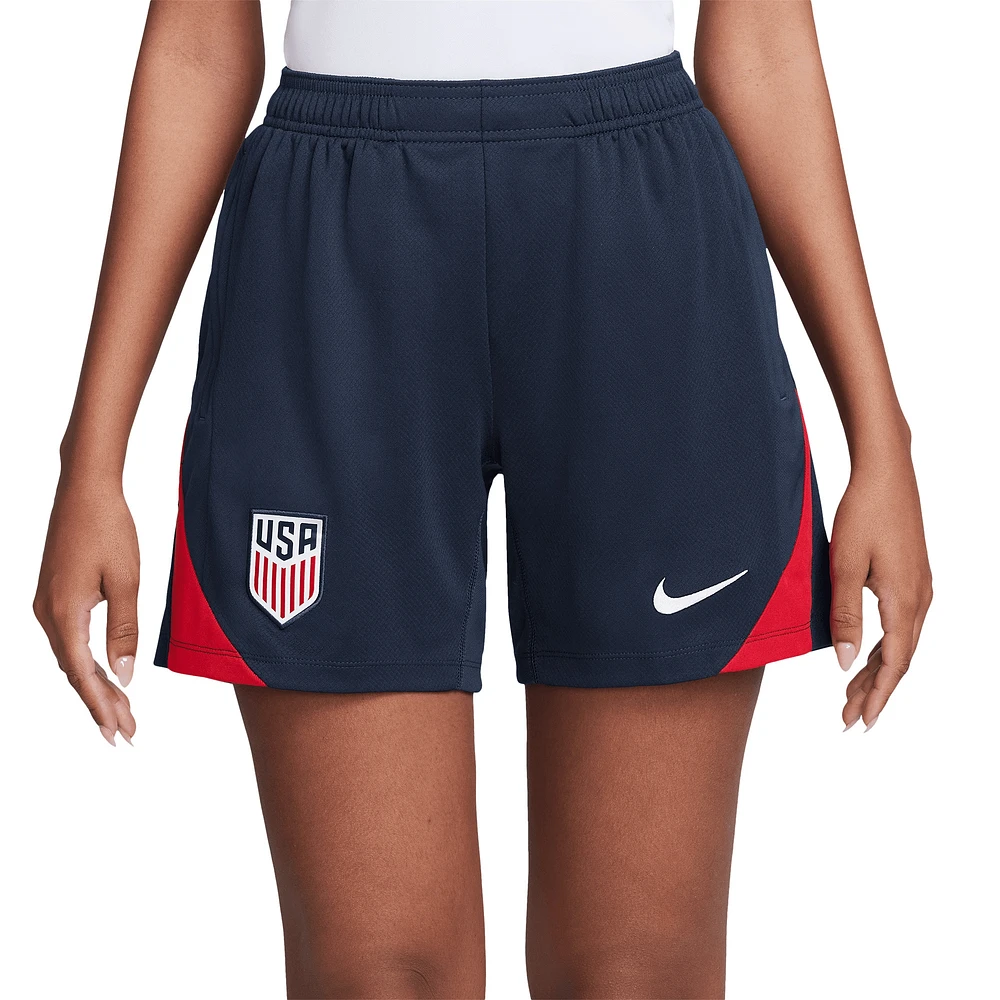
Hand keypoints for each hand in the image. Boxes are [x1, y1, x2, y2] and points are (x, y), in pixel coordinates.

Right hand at [34, 476, 138, 745]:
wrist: (85, 488)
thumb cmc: (109, 528)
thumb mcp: (126, 580)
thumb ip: (124, 629)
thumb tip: (124, 675)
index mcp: (65, 613)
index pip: (83, 674)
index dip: (102, 706)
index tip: (119, 733)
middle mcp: (48, 613)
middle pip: (74, 672)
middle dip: (100, 704)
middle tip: (126, 733)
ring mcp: (47, 604)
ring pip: (70, 658)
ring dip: (95, 686)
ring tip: (122, 712)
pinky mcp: (53, 595)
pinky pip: (68, 641)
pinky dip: (87, 663)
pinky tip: (104, 675)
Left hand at [829, 451, 931, 730]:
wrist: (886, 472)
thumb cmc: (862, 513)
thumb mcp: (843, 565)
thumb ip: (844, 616)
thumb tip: (843, 665)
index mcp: (904, 601)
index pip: (893, 664)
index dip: (877, 696)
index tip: (861, 723)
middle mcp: (920, 599)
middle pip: (899, 659)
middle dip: (874, 691)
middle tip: (849, 718)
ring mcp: (920, 588)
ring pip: (900, 644)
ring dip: (878, 670)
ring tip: (853, 695)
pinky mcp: (913, 577)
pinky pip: (901, 626)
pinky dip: (883, 648)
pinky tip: (867, 655)